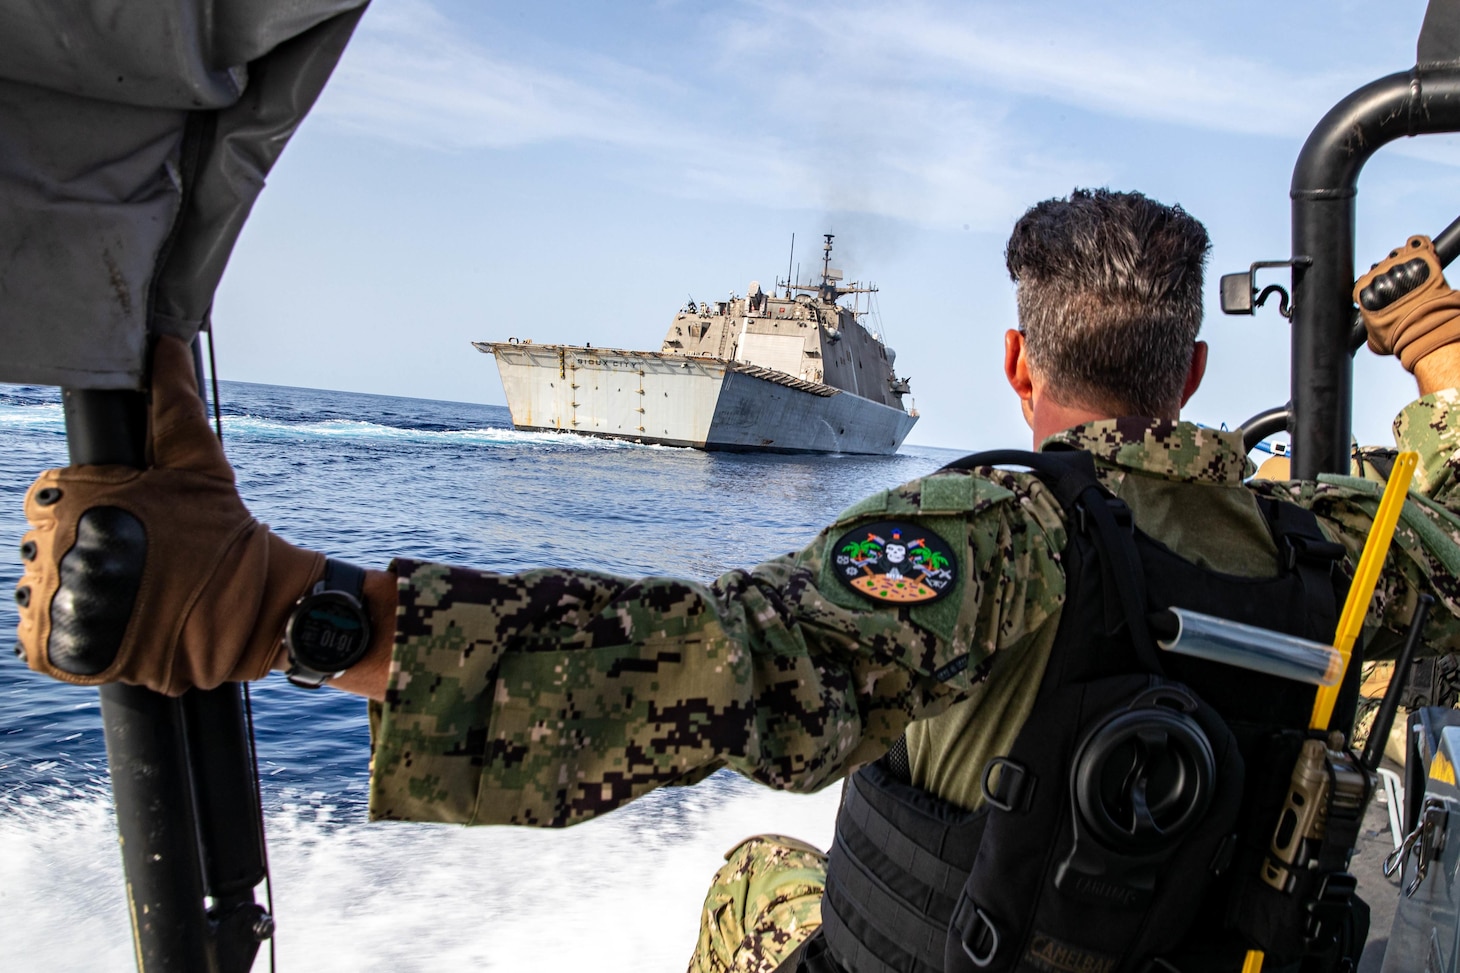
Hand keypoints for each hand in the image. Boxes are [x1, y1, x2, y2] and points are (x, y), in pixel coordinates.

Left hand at [15, 336, 323, 694]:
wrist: (257, 609)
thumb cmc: (227, 536)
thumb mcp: (200, 465)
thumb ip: (172, 402)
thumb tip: (165, 343)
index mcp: (73, 497)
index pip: (47, 500)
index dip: (88, 512)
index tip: (130, 528)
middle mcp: (54, 547)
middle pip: (42, 546)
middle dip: (84, 554)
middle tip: (141, 565)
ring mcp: (55, 602)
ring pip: (40, 593)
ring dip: (76, 598)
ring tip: (131, 598)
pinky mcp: (60, 650)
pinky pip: (42, 642)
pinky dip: (71, 639)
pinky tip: (113, 627)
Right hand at [1356, 235, 1459, 370]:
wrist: (1422, 327)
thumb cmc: (1397, 335)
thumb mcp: (1375, 337)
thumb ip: (1370, 330)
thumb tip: (1371, 336)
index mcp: (1362, 289)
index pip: (1366, 281)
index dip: (1377, 286)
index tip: (1386, 293)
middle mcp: (1377, 273)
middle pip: (1382, 266)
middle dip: (1391, 273)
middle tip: (1402, 285)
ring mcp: (1399, 262)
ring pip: (1399, 254)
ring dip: (1405, 260)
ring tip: (1415, 272)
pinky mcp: (1419, 255)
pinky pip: (1418, 242)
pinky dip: (1420, 245)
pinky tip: (1423, 251)